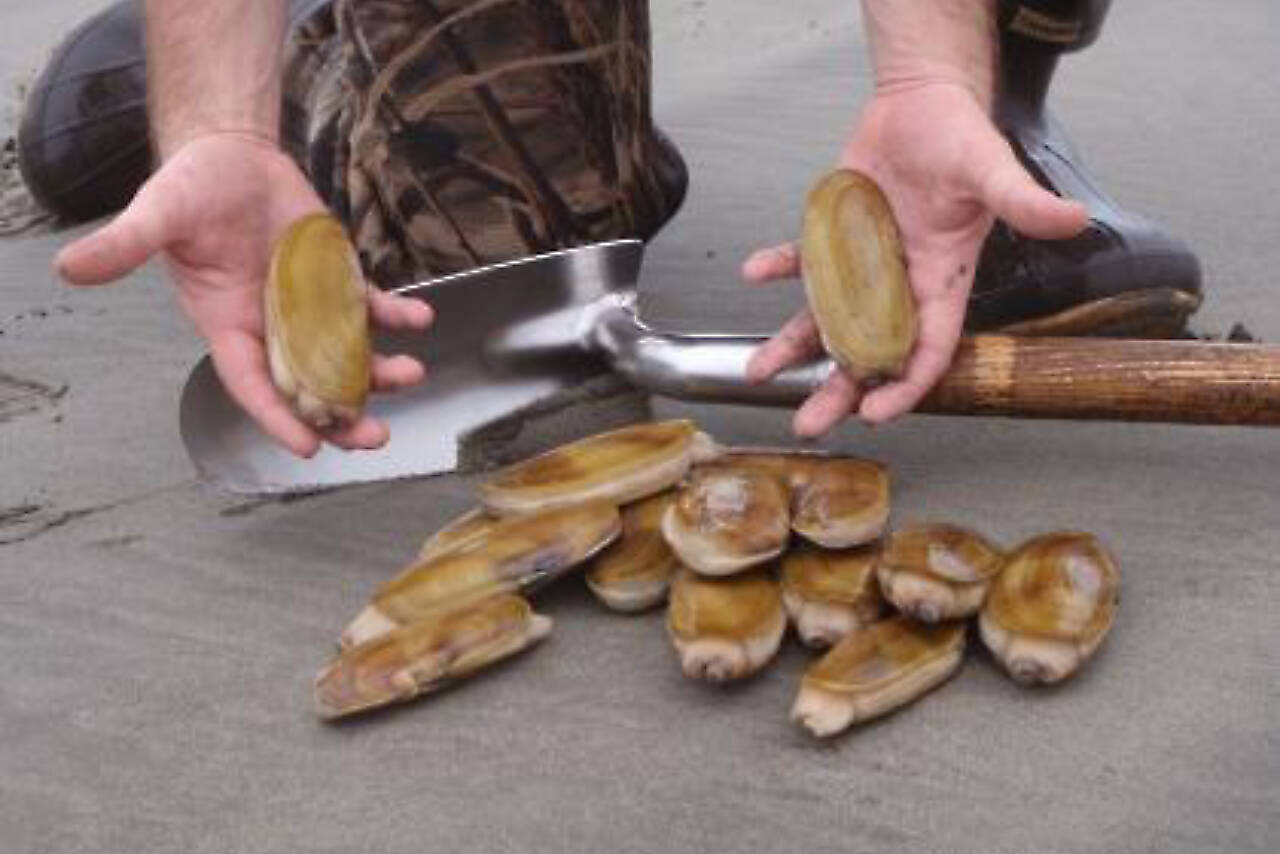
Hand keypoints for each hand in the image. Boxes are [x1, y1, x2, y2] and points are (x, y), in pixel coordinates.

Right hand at [54, 133, 432, 457]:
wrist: (231, 156)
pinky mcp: (338, 280)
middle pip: (309, 385)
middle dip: (341, 414)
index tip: (307, 447)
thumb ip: (125, 245)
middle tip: (372, 437)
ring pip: (349, 354)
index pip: (252, 383)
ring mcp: (310, 306)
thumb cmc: (191, 188)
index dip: (277, 417)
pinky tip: (420, 319)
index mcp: (228, 324)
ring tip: (410, 374)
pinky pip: (373, 306)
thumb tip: (69, 267)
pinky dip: (398, 315)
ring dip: (380, 370)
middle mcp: (273, 325)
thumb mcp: (158, 214)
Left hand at [742, 82, 1087, 436]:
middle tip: (808, 425)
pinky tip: (753, 273)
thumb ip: (1023, 201)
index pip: (926, 347)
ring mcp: (861, 262)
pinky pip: (799, 258)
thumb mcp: (993, 170)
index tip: (876, 414)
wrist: (924, 103)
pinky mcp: (833, 235)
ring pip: (825, 318)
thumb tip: (1074, 218)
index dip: (905, 385)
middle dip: (838, 390)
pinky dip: (777, 266)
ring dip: (793, 347)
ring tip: (758, 375)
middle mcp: (898, 281)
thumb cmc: (963, 137)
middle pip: (866, 350)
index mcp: (941, 279)